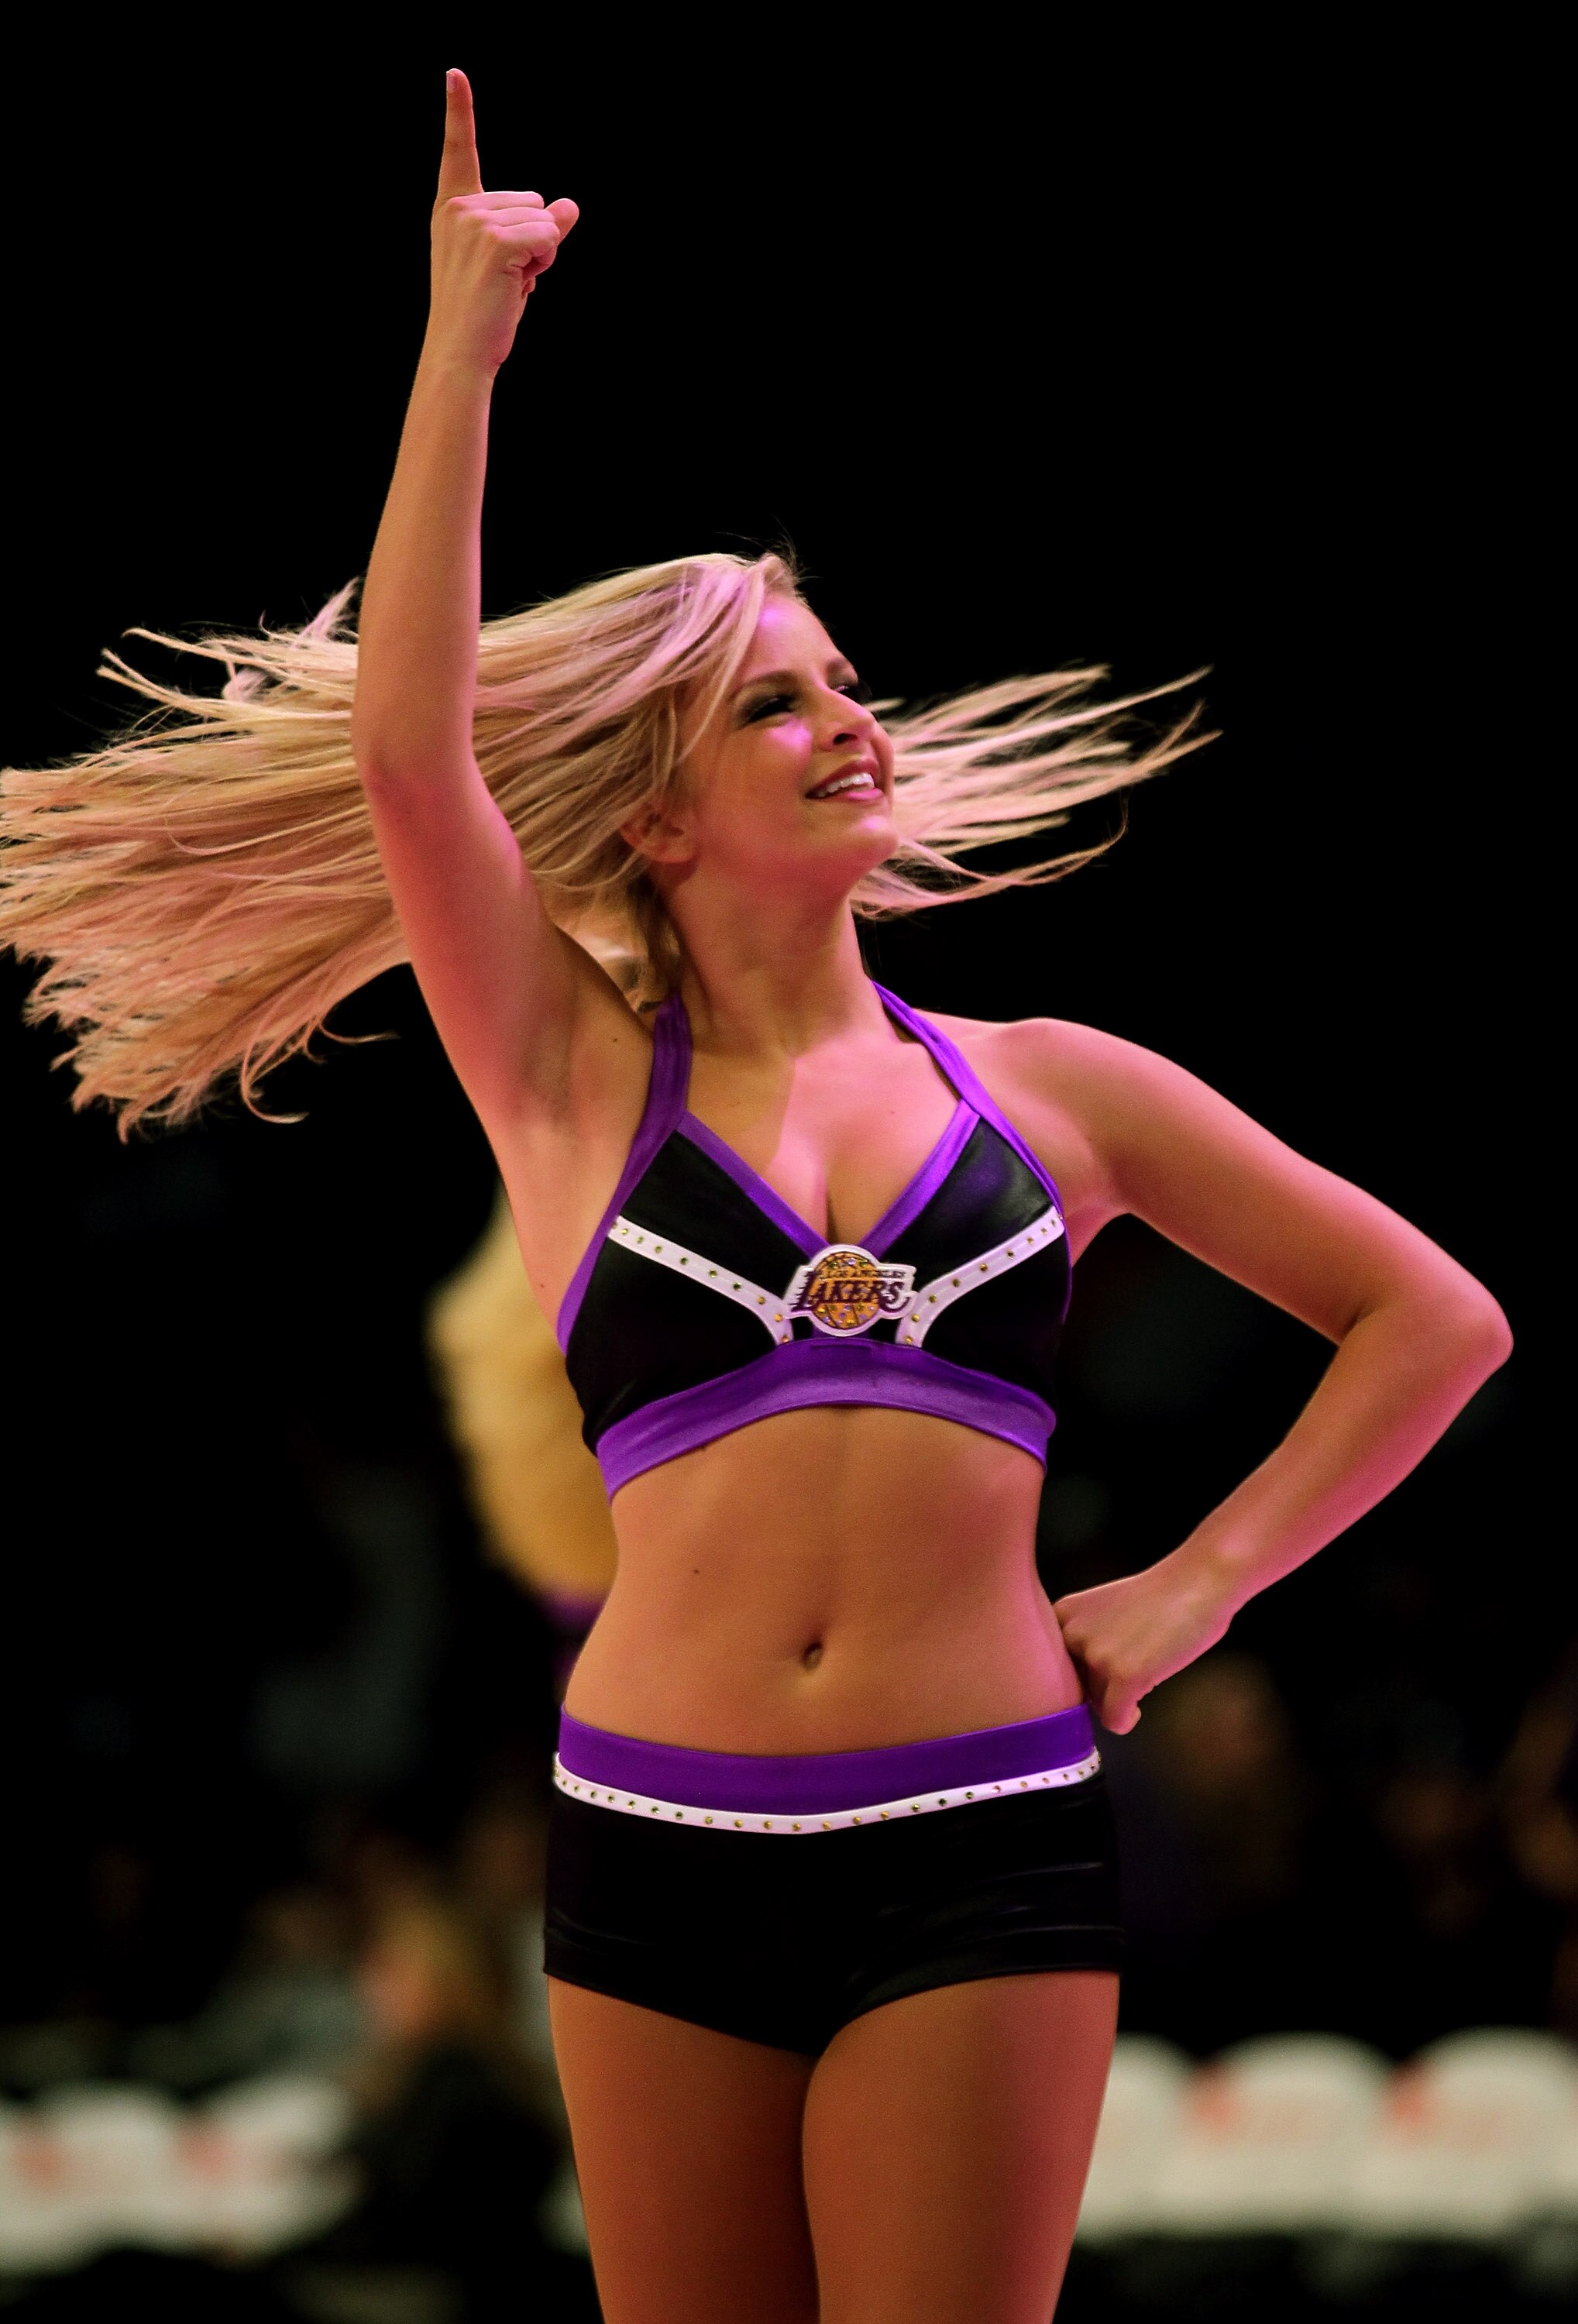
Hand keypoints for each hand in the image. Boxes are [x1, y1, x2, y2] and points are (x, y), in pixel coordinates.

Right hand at [427, 70, 578, 375]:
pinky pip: (548, 236)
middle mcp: (459, 208)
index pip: (457, 151)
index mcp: (451, 209)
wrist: (461, 352)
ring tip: (507, 284)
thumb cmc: (483, 313)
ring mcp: (475, 222)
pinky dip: (544, 262)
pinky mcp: (496, 240)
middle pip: (531, 199)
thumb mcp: (509, 263)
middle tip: (503, 278)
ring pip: (544, 220)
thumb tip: (569, 205)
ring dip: (540, 255)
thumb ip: (538, 230)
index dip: (458, 110)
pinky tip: (516, 285)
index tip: (455, 73)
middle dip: (532, 239)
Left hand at [1052, 1551, 1235, 1734]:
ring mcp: (1097, 1655)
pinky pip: (1113, 1720)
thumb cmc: (1160, 1597)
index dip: (1080, 1671)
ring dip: (1117, 1698)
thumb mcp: (1103, 1609)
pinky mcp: (1124, 1676)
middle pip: (1074, 1686)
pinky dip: (1124, 1721)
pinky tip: (1136, 1709)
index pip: (1055, 1665)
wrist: (1199, 1580)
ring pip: (1096, 1703)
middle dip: (1098, 1686)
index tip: (1103, 1665)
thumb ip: (1083, 1640)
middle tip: (1127, 1669)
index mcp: (1063, 1614)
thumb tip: (1075, 1691)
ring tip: (1143, 1671)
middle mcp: (1071, 1633)